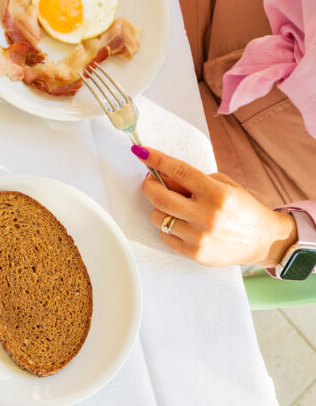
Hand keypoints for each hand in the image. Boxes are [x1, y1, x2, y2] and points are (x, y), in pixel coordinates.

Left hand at [135, 146, 296, 266]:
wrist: (263, 240)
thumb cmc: (241, 209)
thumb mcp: (224, 185)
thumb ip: (193, 180)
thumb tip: (162, 176)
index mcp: (217, 193)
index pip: (180, 172)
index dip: (157, 160)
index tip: (141, 152)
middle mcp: (207, 215)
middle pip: (160, 197)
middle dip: (149, 186)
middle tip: (150, 181)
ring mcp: (200, 237)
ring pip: (158, 218)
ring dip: (159, 209)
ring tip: (174, 207)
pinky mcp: (195, 253)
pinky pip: (164, 237)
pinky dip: (167, 228)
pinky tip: (181, 225)